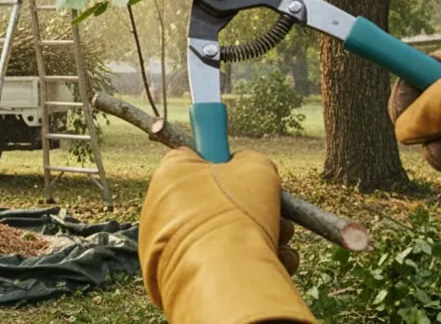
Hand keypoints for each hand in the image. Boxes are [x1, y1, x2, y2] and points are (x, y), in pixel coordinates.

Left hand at [140, 148, 314, 323]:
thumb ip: (252, 161)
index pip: (197, 157)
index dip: (227, 163)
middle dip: (254, 209)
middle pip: (216, 201)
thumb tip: (249, 170)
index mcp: (170, 174)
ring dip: (259, 238)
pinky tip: (272, 267)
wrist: (221, 282)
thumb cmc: (237, 216)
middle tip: (278, 218)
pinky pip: (214, 266)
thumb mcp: (257, 168)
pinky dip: (243, 265)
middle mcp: (160, 208)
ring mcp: (164, 248)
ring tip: (280, 244)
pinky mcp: (175, 280)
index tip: (249, 176)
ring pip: (222, 236)